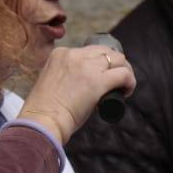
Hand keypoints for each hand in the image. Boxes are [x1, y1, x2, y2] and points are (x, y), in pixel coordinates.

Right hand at [17, 44, 135, 145]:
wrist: (42, 121)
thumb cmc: (43, 110)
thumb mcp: (49, 81)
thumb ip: (60, 77)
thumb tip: (75, 85)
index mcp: (59, 53)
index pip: (88, 51)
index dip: (99, 63)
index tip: (100, 76)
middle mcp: (74, 55)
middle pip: (105, 51)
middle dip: (115, 63)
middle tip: (116, 81)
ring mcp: (86, 67)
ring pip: (118, 59)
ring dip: (124, 71)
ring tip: (123, 86)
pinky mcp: (98, 81)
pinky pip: (123, 74)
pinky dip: (130, 82)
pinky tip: (127, 91)